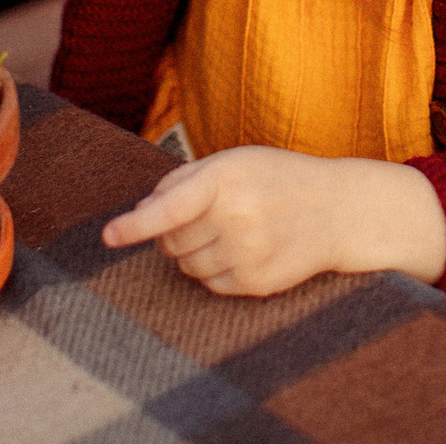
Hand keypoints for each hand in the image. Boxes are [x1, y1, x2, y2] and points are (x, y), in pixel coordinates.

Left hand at [101, 147, 445, 293]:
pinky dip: (217, 270)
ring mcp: (246, 253)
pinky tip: (246, 250)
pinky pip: (210, 285)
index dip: (135, 225)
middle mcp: (235, 217)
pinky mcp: (255, 283)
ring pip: (187, 267)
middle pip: (171, 242)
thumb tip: (143, 212)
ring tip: (235, 230)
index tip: (109, 236)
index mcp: (225, 180)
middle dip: (178, 232)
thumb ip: (183, 180)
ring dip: (197, 252)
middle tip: (212, 215)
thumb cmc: (278, 178)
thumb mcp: (234, 161)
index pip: (169, 208)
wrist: (337, 210)